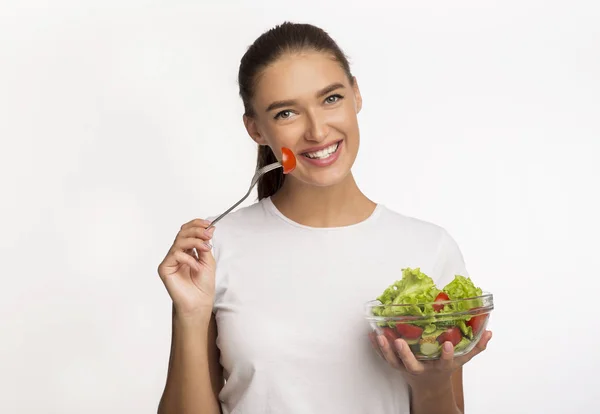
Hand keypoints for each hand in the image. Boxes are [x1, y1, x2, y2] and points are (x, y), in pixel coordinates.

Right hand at [157, 219, 215, 317]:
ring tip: (206, 248)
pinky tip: (197, 267)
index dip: (197, 224)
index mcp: (187, 250)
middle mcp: (177, 253)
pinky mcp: (164, 268)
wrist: (199, 302)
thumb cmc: (203, 285)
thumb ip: (206, 245)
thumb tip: (209, 228)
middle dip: (197, 231)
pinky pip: (175, 255)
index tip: (209, 225)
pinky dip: (189, 259)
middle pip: (182, 233)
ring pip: (179, 241)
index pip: (187, 231)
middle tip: (208, 235)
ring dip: (195, 242)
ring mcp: (170, 260)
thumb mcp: (208, 260)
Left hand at [369, 330, 492, 387]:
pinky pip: (384, 358)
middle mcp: (422, 369)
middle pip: (411, 364)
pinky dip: (377, 348)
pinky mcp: (396, 366)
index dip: (446, 354)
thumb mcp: (462, 359)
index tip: (447, 344)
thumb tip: (489, 331)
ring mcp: (407, 368)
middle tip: (398, 341)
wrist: (430, 386)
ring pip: (393, 362)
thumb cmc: (445, 368)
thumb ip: (476, 346)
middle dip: (404, 354)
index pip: (445, 362)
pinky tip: (372, 334)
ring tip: (380, 336)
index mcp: (439, 368)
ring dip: (385, 350)